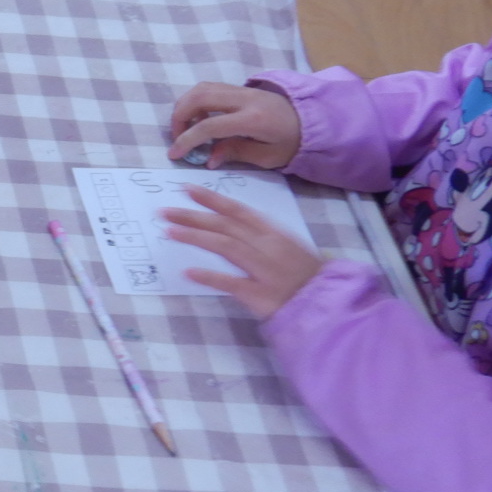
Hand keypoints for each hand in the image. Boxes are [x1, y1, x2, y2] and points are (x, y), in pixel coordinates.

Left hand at [161, 186, 324, 318]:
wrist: (327, 303)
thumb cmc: (305, 275)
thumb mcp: (287, 247)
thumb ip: (260, 236)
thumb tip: (229, 226)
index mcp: (273, 233)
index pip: (238, 210)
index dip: (211, 198)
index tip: (186, 188)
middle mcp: (267, 246)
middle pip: (225, 226)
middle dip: (193, 216)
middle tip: (164, 212)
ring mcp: (263, 269)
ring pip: (226, 246)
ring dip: (196, 237)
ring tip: (169, 232)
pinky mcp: (260, 293)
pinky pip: (232, 282)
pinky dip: (210, 276)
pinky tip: (189, 272)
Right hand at [167, 81, 302, 168]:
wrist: (313, 120)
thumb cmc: (292, 143)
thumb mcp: (267, 157)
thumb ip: (236, 153)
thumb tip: (208, 158)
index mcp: (253, 119)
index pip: (210, 125)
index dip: (187, 140)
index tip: (175, 154)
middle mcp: (245, 98)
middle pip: (199, 97)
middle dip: (180, 117)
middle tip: (178, 138)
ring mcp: (243, 89)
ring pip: (202, 88)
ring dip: (186, 106)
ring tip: (186, 128)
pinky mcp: (241, 88)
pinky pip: (210, 87)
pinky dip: (197, 101)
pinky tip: (200, 118)